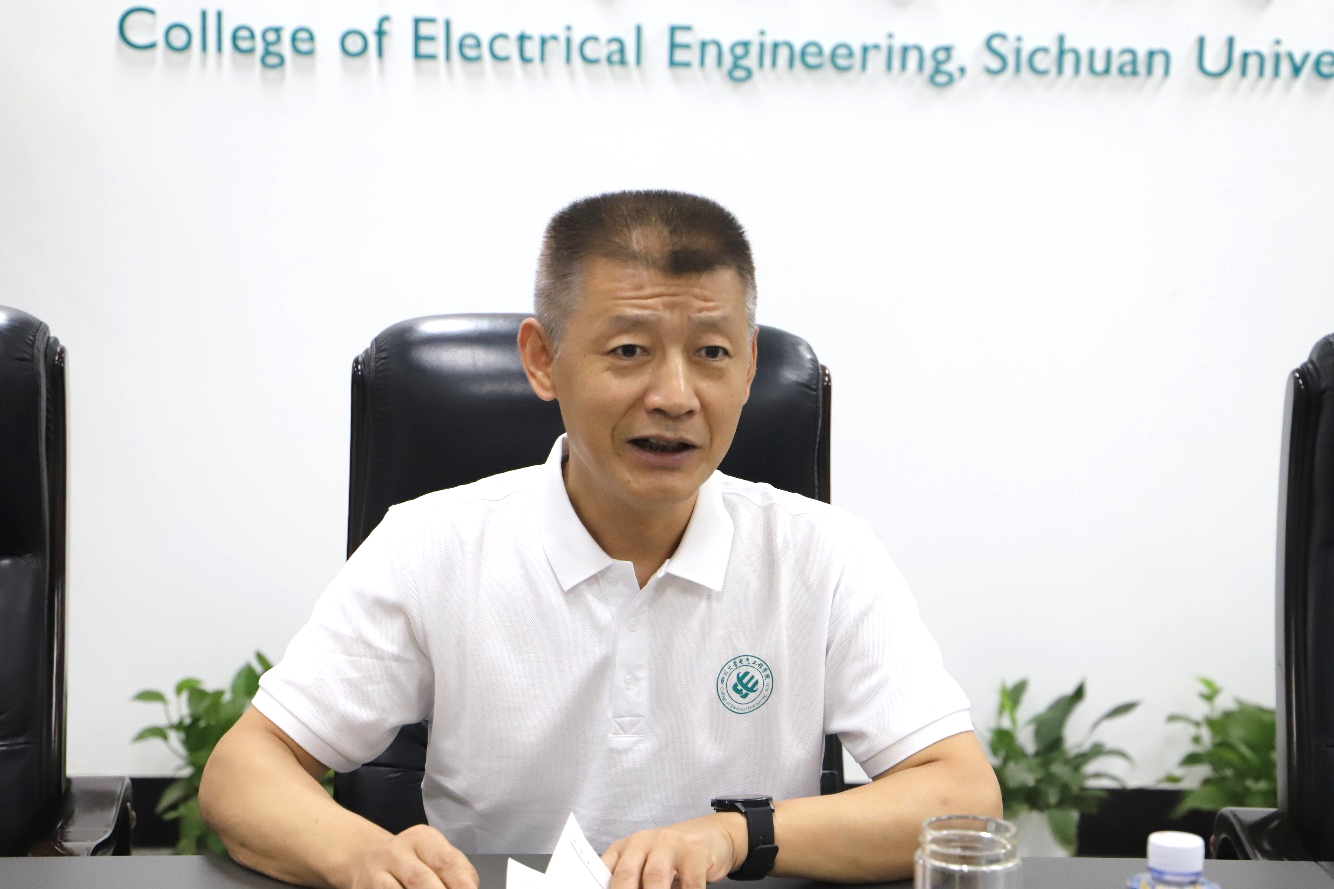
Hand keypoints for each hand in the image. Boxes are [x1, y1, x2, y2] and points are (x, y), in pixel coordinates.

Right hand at [348, 824, 478, 888]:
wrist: (367, 859)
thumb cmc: (414, 860)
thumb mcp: (436, 855)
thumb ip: (457, 872)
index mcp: (422, 838)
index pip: (445, 860)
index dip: (460, 882)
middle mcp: (397, 851)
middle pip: (420, 879)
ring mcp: (376, 871)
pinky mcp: (365, 888)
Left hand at [601, 814, 744, 888]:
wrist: (710, 834)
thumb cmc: (671, 857)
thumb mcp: (645, 865)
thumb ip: (631, 880)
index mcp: (625, 847)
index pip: (605, 870)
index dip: (603, 888)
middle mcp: (644, 842)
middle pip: (627, 874)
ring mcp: (670, 844)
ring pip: (655, 877)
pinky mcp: (695, 852)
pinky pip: (689, 883)